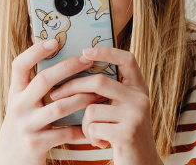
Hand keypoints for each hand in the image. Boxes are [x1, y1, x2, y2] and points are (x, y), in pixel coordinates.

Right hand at [0, 39, 103, 164]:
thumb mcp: (23, 104)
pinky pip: (64, 133)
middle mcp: (18, 106)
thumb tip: (64, 61)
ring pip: (59, 106)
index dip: (35, 51)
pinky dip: (80, 128)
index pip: (19, 65)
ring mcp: (26, 125)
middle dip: (69, 68)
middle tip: (88, 60)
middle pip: (44, 80)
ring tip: (98, 93)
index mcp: (15, 93)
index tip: (54, 41)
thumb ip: (35, 87)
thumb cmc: (24, 125)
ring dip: (82, 98)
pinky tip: (91, 124)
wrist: (11, 161)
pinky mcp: (36, 144)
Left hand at [48, 47, 162, 164]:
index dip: (107, 51)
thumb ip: (112, 94)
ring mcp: (135, 115)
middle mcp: (141, 99)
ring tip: (95, 135)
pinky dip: (91, 138)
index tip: (85, 51)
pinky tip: (102, 145)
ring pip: (91, 109)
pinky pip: (93, 128)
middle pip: (98, 81)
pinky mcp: (127, 133)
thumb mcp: (125, 112)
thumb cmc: (126, 138)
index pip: (127, 59)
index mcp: (140, 90)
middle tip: (55, 95)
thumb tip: (80, 74)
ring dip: (86, 125)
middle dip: (71, 87)